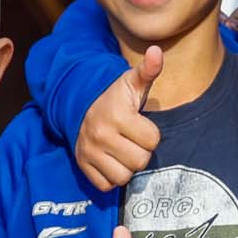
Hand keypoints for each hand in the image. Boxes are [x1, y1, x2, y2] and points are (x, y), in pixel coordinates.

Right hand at [74, 46, 163, 190]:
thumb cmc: (115, 98)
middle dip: (140, 152)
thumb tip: (157, 51)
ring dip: (127, 167)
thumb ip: (148, 70)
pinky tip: (111, 162)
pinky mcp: (82, 165)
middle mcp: (101, 135)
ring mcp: (89, 152)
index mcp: (118, 115)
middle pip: (140, 161)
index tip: (140, 126)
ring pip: (123, 177)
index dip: (150, 134)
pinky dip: (111, 178)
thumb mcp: (131, 83)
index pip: (152, 140)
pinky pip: (106, 185)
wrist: (80, 107)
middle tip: (132, 140)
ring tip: (123, 152)